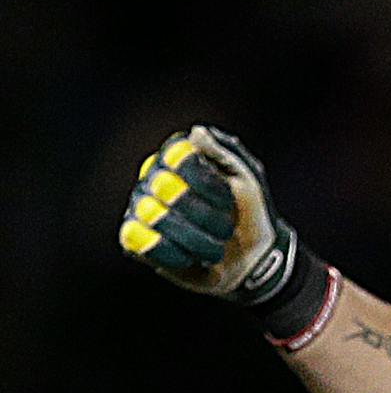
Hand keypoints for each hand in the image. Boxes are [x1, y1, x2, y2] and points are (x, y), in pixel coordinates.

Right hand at [118, 124, 298, 302]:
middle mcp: (152, 180)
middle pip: (167, 187)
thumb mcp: (247, 181)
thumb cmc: (249, 215)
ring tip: (214, 248)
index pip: (179, 157)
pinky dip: (175, 254)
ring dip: (197, 239)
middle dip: (207, 214)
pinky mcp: (136, 242)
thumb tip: (196, 133)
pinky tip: (192, 259)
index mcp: (177, 160)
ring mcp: (140, 209)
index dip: (206, 182)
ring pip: (155, 216)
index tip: (229, 198)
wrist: (253, 260)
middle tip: (227, 228)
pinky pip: (142, 242)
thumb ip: (222, 154)